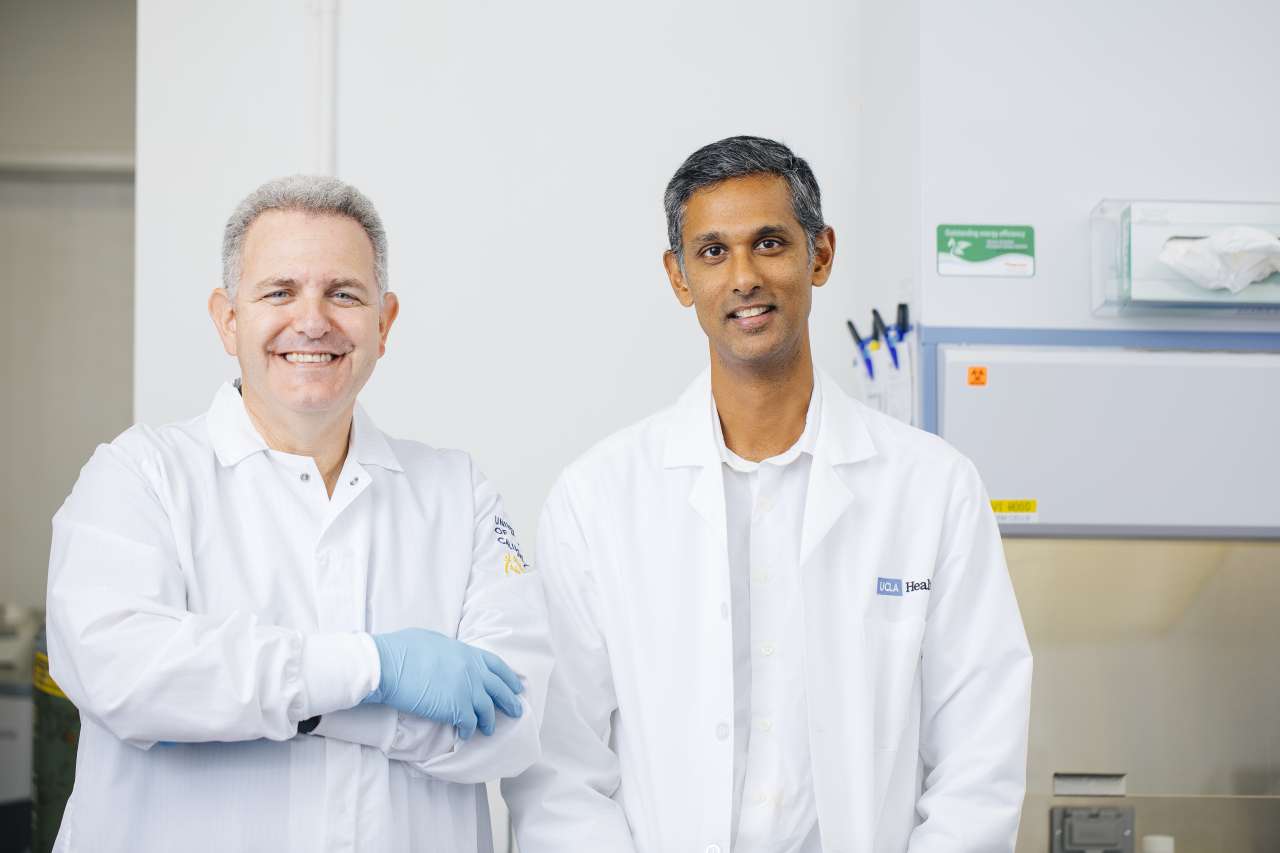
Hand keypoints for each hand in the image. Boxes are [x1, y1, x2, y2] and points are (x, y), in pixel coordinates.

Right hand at [362, 629, 523, 738]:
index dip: (508, 677)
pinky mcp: (455, 709)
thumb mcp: (432, 640)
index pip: (497, 666)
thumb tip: (449, 656)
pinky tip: (467, 735)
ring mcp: (466, 690)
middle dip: (510, 701)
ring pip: (487, 710)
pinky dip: (470, 731)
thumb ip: (449, 651)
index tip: (516, 686)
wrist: (388, 665)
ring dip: (490, 721)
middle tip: (517, 711)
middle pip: (499, 689)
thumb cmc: (402, 649)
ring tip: (490, 729)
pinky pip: (470, 724)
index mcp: (467, 652)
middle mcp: (472, 671)